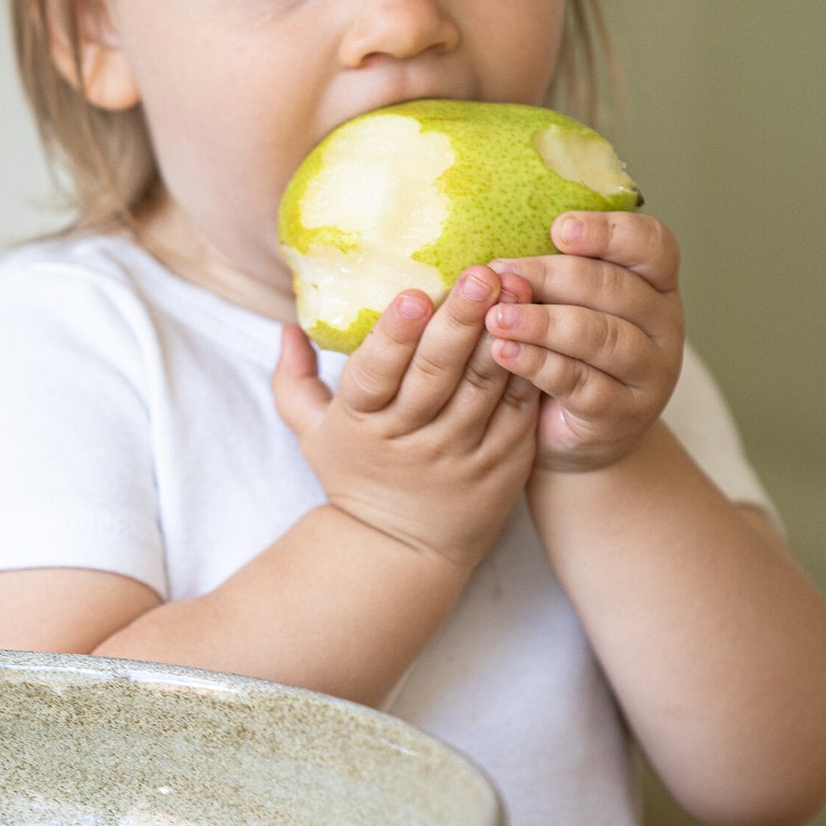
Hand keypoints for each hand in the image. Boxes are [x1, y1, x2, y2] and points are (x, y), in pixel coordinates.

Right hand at [272, 266, 539, 570]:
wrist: (402, 551)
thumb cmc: (356, 476)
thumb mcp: (311, 434)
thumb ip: (293, 380)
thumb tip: (285, 328)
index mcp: (360, 423)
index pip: (374, 374)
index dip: (393, 335)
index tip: (413, 293)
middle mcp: (410, 439)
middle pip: (435, 374)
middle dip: (459, 320)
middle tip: (482, 274)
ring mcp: (460, 453)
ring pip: (483, 387)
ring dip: (502, 335)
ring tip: (520, 288)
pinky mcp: (502, 464)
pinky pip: (519, 410)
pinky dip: (530, 370)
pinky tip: (541, 331)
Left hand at [485, 211, 682, 472]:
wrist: (570, 435)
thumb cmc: (563, 351)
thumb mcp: (562, 306)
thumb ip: (548, 276)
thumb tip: (494, 254)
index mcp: (655, 283)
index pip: (652, 244)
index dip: (610, 232)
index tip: (560, 229)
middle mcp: (664, 324)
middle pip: (615, 288)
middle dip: (553, 277)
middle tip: (502, 275)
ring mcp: (650, 373)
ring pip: (600, 337)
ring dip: (542, 322)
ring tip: (496, 317)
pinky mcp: (623, 414)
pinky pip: (580, 383)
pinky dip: (538, 364)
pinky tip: (504, 352)